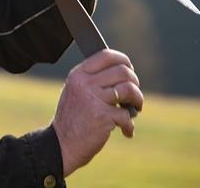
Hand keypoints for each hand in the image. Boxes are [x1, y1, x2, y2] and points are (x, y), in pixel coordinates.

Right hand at [51, 49, 143, 176]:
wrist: (61, 145)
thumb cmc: (72, 119)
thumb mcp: (75, 92)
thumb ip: (92, 80)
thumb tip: (123, 72)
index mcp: (78, 75)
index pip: (106, 55)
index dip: (123, 60)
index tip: (130, 70)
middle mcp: (85, 83)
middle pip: (122, 71)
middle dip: (135, 83)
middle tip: (133, 95)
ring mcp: (93, 99)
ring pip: (128, 89)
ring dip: (138, 100)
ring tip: (135, 109)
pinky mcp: (102, 116)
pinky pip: (127, 115)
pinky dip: (130, 125)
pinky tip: (126, 131)